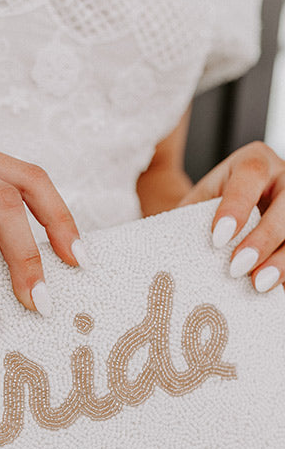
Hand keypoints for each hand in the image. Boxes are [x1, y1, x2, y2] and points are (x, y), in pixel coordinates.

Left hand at [178, 141, 284, 292]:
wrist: (221, 216)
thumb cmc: (206, 209)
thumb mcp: (197, 205)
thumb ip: (191, 220)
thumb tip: (175, 251)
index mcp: (253, 161)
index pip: (251, 175)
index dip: (237, 206)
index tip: (217, 238)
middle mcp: (282, 176)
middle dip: (262, 238)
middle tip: (237, 267)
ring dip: (281, 259)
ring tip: (258, 284)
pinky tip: (273, 287)